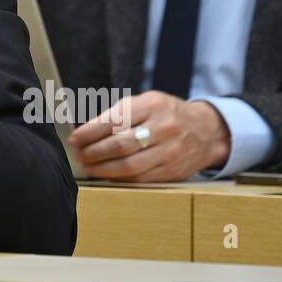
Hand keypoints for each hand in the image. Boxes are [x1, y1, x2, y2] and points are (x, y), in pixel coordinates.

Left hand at [67, 91, 231, 181]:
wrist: (207, 130)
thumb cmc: (167, 114)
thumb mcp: (146, 103)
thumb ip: (119, 114)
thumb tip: (85, 132)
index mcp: (151, 105)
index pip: (114, 120)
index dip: (89, 132)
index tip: (73, 139)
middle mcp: (162, 127)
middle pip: (119, 145)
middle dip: (92, 152)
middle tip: (78, 155)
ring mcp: (170, 151)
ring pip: (129, 165)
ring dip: (102, 168)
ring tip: (88, 166)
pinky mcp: (173, 170)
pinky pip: (141, 178)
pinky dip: (120, 178)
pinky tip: (107, 175)